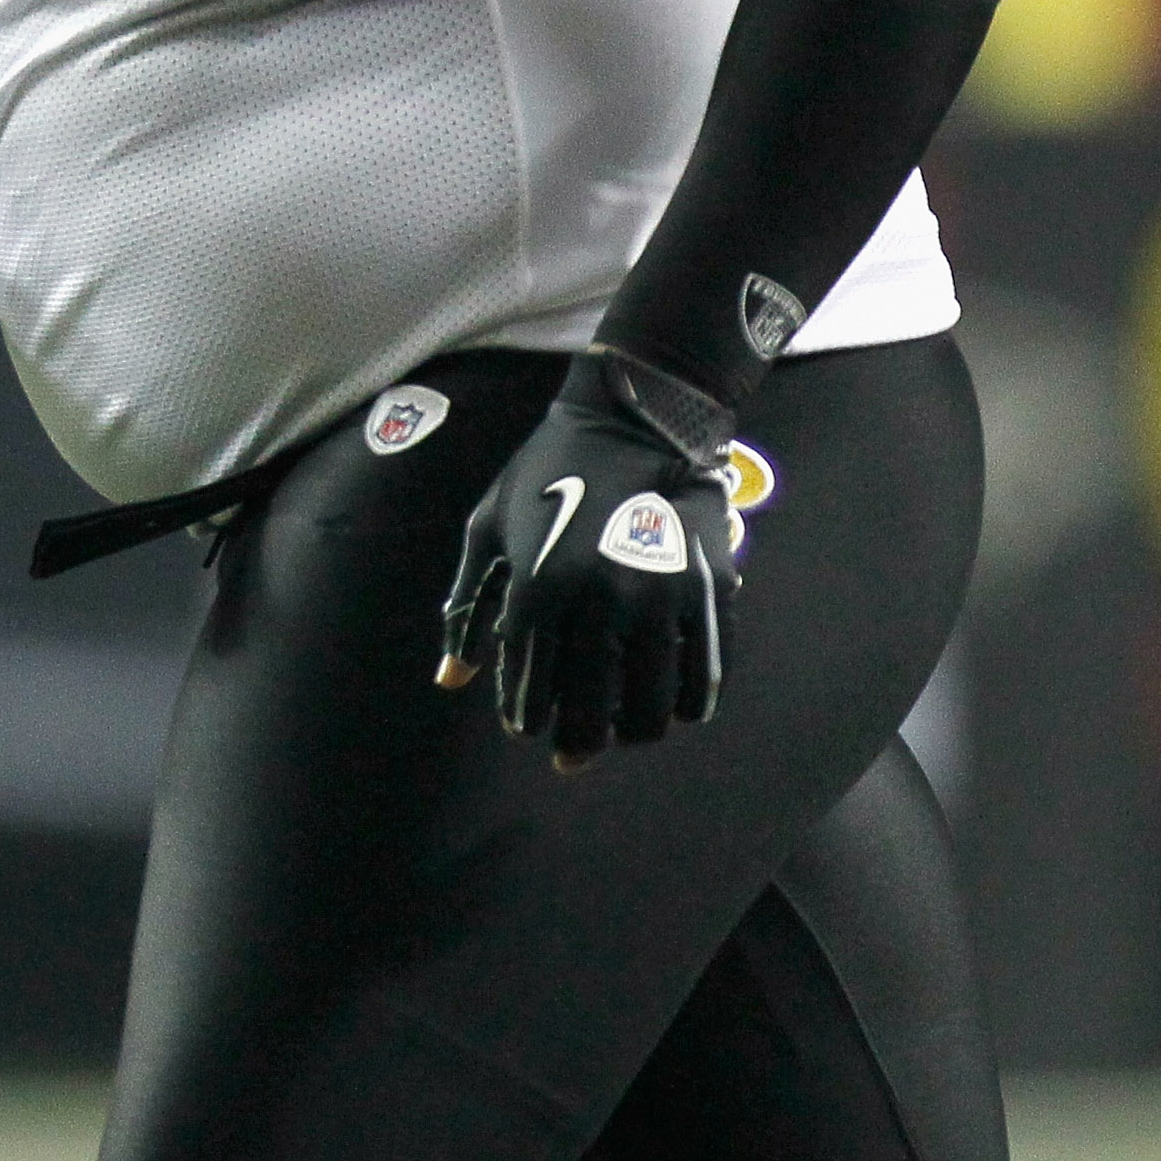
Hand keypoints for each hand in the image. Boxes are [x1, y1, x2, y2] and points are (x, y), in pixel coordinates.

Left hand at [436, 392, 738, 766]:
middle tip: (573, 743)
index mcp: (540, 586)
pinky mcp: (709, 595)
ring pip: (651, 715)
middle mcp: (600, 602)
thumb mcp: (490, 524)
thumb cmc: (549, 470)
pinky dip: (684, 706)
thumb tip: (452, 679)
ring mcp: (661, 600)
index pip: (531, 695)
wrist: (634, 417)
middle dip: (578, 742)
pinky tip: (665, 698)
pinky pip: (701, 685)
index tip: (530, 722)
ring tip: (621, 722)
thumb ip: (467, 603)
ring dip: (632, 730)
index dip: (528, 719)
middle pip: (592, 719)